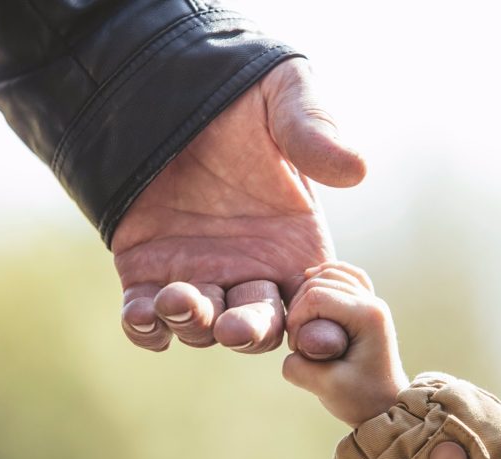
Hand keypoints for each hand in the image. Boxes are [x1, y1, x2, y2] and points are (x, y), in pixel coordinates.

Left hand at [111, 59, 365, 353]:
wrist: (165, 85)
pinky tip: (143, 315)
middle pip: (260, 325)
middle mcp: (250, 269)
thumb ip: (315, 130)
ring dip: (193, 324)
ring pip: (203, 325)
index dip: (319, 323)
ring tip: (178, 298)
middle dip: (250, 332)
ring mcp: (200, 274)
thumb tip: (357, 170)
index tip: (315, 331)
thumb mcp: (283, 96)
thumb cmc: (238, 90)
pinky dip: (146, 326)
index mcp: (294, 245)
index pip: (316, 302)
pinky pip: (148, 315)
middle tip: (235, 327)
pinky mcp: (148, 271)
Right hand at [283, 261, 409, 427]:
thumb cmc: (361, 400)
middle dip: (299, 308)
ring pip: (331, 273)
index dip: (296, 319)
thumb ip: (298, 367)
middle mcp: (373, 302)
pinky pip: (345, 275)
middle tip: (299, 342)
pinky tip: (311, 282)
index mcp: (368, 316)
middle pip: (321, 281)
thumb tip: (292, 348)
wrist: (387, 407)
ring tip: (303, 324)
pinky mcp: (367, 304)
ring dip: (308, 293)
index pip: (316, 296)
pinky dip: (325, 276)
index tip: (296, 348)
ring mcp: (372, 301)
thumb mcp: (325, 388)